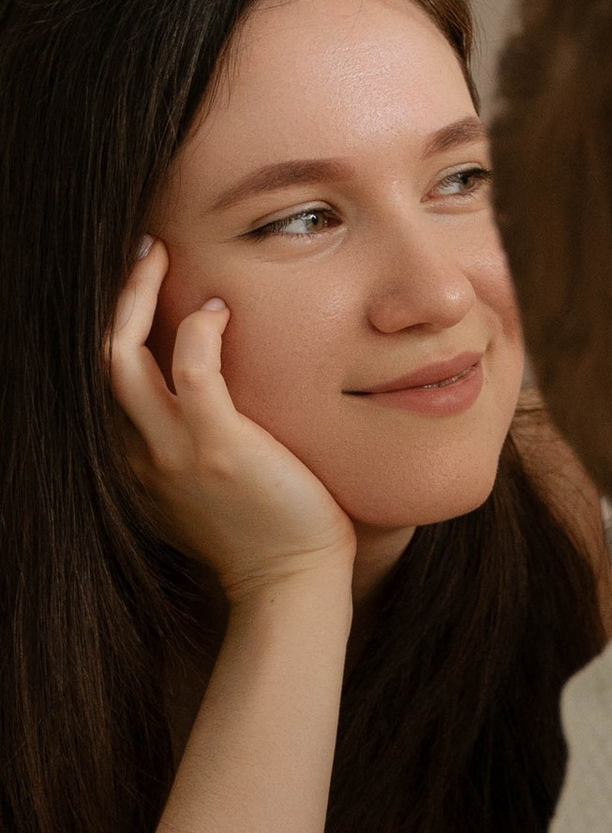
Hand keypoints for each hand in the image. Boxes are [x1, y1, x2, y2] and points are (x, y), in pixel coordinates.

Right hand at [109, 242, 354, 602]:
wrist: (292, 583)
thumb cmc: (269, 531)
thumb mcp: (213, 482)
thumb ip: (199, 437)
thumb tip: (217, 388)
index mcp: (136, 460)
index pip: (106, 378)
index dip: (113, 322)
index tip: (138, 281)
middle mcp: (140, 454)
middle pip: (99, 358)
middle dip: (115, 297)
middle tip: (143, 249)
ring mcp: (172, 452)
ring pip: (121, 358)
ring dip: (136, 297)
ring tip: (160, 253)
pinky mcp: (217, 448)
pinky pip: (189, 374)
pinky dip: (196, 334)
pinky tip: (219, 312)